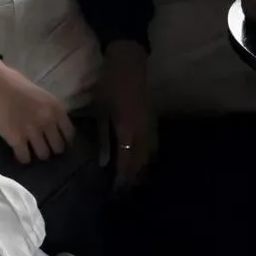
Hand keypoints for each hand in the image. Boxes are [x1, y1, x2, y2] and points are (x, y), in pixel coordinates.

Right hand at [0, 61, 75, 164]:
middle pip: (58, 148)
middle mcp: (48, 120)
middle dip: (51, 148)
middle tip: (42, 145)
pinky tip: (19, 151)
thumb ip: (50, 110)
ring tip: (30, 148)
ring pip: (43, 155)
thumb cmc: (15, 83)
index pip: (69, 134)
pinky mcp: (16, 139)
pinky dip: (22, 157)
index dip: (63, 139)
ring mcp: (32, 131)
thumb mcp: (41, 94)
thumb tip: (54, 127)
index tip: (56, 140)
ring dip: (37, 153)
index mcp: (56, 107)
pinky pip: (25, 158)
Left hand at [96, 42, 157, 188]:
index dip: (122, 178)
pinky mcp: (154, 120)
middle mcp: (143, 131)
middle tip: (124, 191)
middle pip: (141, 162)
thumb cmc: (109, 85)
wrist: (129, 64)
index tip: (116, 191)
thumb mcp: (101, 111)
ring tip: (133, 181)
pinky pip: (153, 146)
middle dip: (133, 178)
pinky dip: (147, 157)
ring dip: (142, 169)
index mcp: (127, 129)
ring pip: (150, 155)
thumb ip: (103, 137)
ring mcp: (151, 126)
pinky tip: (141, 161)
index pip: (127, 161)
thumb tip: (103, 161)